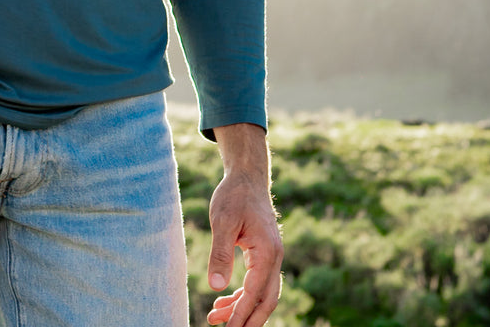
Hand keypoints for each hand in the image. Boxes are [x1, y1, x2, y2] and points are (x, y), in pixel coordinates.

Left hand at [207, 124, 282, 326]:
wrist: (247, 177)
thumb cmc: (234, 195)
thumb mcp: (222, 220)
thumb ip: (220, 253)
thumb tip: (215, 287)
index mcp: (268, 252)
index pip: (255, 292)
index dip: (242, 314)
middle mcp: (275, 258)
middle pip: (266, 300)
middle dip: (247, 319)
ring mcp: (272, 257)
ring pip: (262, 294)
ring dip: (242, 308)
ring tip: (215, 318)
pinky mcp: (263, 255)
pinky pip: (256, 283)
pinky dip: (242, 294)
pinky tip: (223, 300)